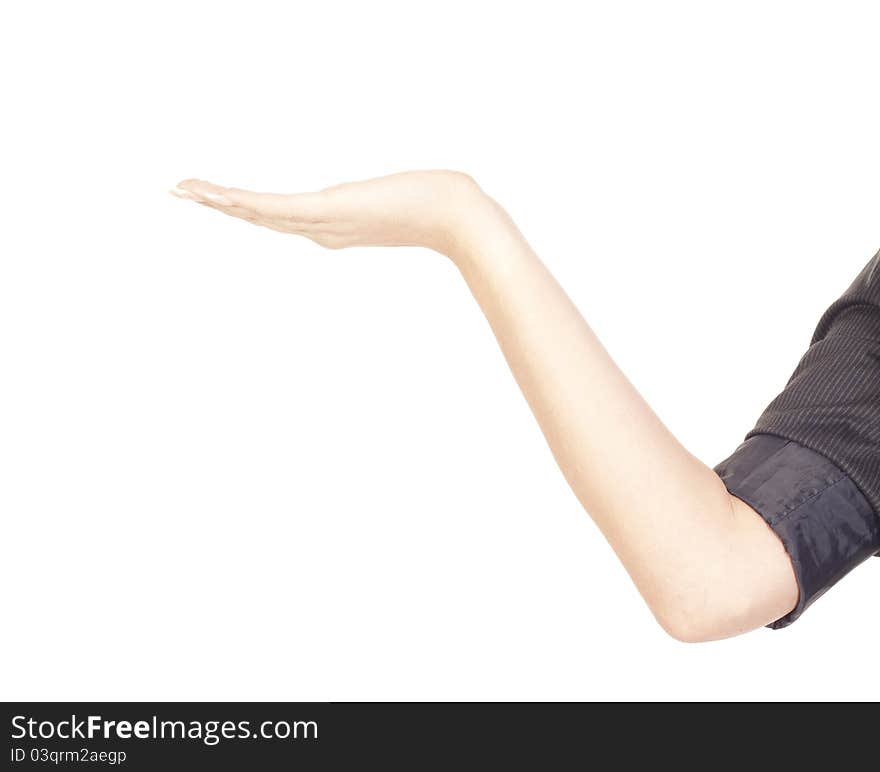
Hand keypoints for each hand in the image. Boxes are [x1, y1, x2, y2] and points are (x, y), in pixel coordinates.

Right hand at [171, 170, 495, 260]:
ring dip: (219, 201)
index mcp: (332, 225)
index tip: (216, 199)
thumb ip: (393, 193)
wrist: (455, 217)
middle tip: (180, 191)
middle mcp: (321, 230)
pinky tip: (219, 196)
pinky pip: (277, 207)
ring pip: (260, 213)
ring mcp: (323, 223)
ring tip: (183, 190)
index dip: (243, 208)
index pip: (277, 216)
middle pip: (259, 216)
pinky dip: (245, 202)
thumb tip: (397, 188)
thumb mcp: (400, 196)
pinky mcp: (329, 211)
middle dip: (218, 204)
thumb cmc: (435, 205)